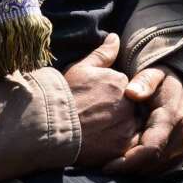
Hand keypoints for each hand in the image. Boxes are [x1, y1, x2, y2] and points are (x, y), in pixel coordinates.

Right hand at [63, 34, 141, 167]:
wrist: (51, 125)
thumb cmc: (64, 95)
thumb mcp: (81, 68)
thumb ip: (103, 53)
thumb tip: (115, 37)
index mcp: (120, 80)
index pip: (126, 87)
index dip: (111, 96)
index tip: (96, 102)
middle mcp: (128, 101)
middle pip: (130, 106)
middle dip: (118, 112)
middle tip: (96, 118)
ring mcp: (126, 124)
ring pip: (130, 126)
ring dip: (119, 129)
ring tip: (98, 132)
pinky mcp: (122, 145)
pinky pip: (130, 145)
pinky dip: (119, 144)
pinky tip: (103, 143)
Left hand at [103, 66, 182, 174]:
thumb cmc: (163, 81)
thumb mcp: (154, 73)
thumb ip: (144, 81)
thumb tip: (131, 92)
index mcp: (172, 117)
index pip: (151, 148)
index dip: (129, 161)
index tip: (107, 165)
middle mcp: (180, 136)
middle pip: (151, 164)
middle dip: (127, 169)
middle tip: (103, 167)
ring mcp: (180, 147)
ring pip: (154, 170)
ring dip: (133, 170)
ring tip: (111, 165)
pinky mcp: (177, 154)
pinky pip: (157, 169)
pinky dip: (140, 168)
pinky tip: (124, 162)